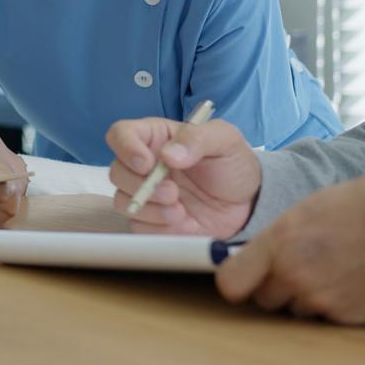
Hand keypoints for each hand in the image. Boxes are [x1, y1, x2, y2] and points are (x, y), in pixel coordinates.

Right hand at [104, 117, 260, 236]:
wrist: (247, 205)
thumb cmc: (234, 165)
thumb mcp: (226, 140)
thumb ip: (198, 138)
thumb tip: (168, 155)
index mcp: (156, 138)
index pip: (121, 134)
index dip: (125, 148)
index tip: (147, 164)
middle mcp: (144, 165)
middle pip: (116, 172)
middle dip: (141, 186)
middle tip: (173, 193)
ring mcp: (145, 194)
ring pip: (122, 201)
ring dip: (151, 210)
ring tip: (182, 212)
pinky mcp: (151, 221)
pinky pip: (138, 227)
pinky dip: (161, 229)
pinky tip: (187, 225)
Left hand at [215, 174, 364, 324]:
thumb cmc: (357, 208)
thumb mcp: (305, 212)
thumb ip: (276, 240)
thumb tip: (256, 259)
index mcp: (278, 245)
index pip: (232, 283)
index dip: (237, 282)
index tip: (244, 278)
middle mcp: (294, 276)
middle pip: (265, 300)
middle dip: (276, 289)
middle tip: (299, 270)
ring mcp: (321, 300)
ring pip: (297, 311)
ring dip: (306, 298)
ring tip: (332, 271)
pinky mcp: (347, 317)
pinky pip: (327, 319)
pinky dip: (335, 306)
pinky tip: (351, 283)